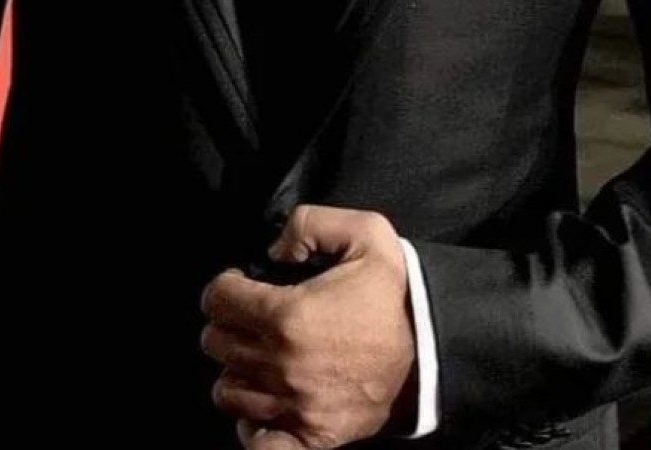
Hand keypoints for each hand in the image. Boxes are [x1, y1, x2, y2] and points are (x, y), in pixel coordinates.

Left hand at [200, 205, 417, 448]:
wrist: (434, 351)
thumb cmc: (392, 295)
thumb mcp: (363, 233)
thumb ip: (307, 223)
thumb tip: (274, 250)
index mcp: (286, 316)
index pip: (217, 300)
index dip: (224, 286)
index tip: (240, 284)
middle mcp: (283, 365)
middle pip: (216, 343)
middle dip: (228, 324)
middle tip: (250, 318)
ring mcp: (297, 406)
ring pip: (229, 390)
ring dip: (236, 370)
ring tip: (257, 355)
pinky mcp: (314, 435)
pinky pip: (260, 442)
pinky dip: (251, 427)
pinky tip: (261, 406)